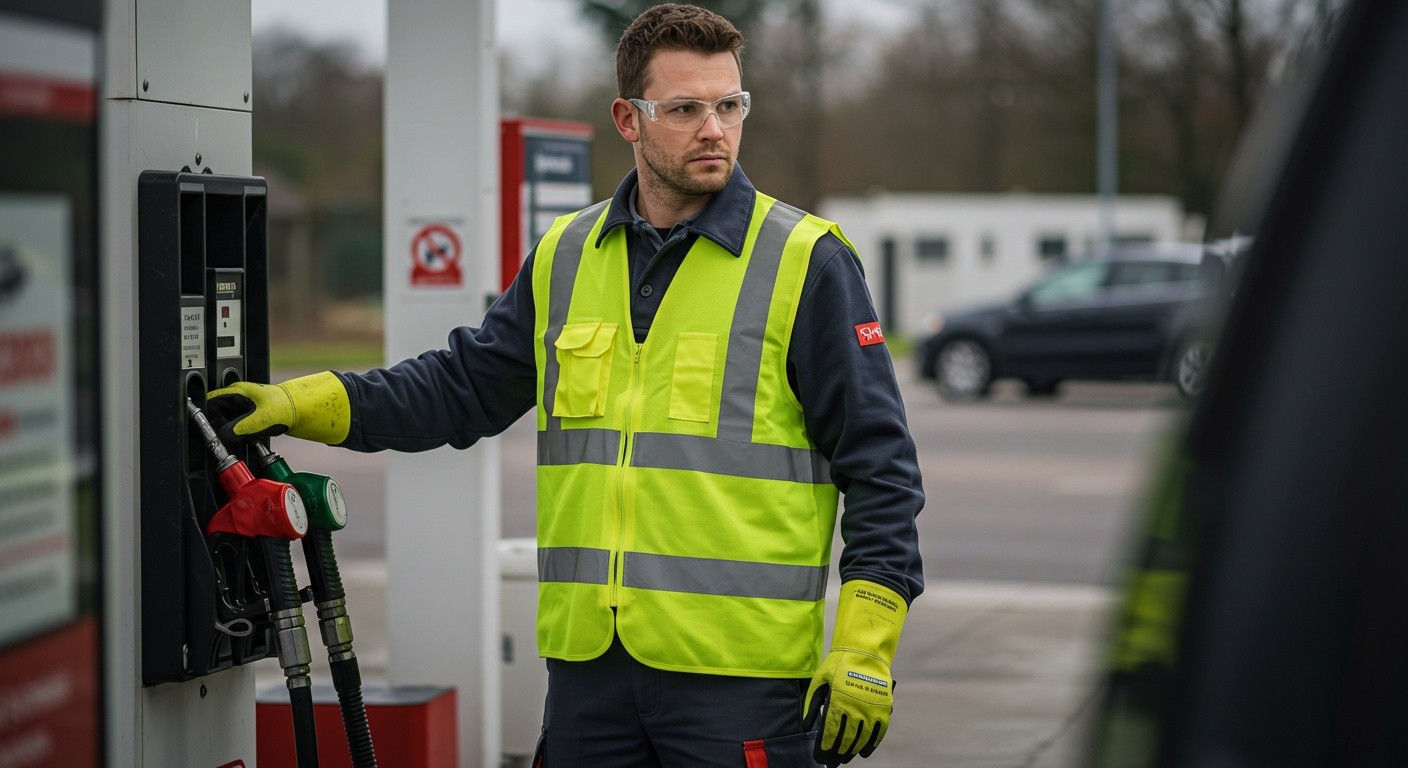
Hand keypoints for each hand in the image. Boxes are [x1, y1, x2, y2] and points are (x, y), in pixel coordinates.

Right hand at [206, 371, 350, 444]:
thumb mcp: (260, 420)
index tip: (202, 427)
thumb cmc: (284, 406)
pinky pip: (235, 424)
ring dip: (227, 430)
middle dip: (216, 425)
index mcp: (237, 392)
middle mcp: (238, 397)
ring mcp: (243, 405)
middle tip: (220, 437)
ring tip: (237, 436)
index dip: (203, 414)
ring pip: (225, 419)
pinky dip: (236, 432)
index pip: (210, 401)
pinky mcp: (249, 414)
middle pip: (216, 412)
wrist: (300, 409)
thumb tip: (223, 436)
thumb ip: (239, 429)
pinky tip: (244, 437)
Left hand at [804, 580, 907, 765]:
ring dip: (852, 751)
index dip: (825, 746)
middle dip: (837, 753)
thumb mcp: (819, 680)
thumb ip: (811, 703)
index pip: (830, 731)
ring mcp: (871, 709)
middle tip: (832, 762)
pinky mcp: (883, 708)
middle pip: (845, 738)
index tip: (821, 755)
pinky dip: (872, 744)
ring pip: (861, 738)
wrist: (864, 651)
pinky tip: (865, 751)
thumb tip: (806, 725)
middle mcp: (855, 708)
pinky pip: (879, 732)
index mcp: (837, 701)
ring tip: (844, 758)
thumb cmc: (838, 665)